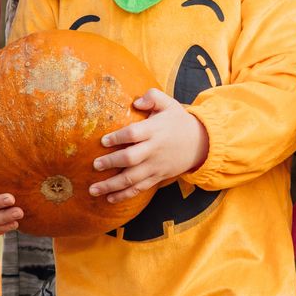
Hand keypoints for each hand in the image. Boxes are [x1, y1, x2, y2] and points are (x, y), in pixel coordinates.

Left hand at [90, 90, 207, 203]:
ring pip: (132, 178)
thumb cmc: (179, 121)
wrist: (201, 143)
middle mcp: (154, 149)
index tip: (103, 141)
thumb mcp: (169, 103)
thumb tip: (136, 102)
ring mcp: (155, 166)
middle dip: (111, 163)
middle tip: (95, 165)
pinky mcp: (157, 177)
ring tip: (93, 189)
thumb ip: (152, 97)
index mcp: (155, 130)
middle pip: (130, 158)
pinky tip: (110, 198)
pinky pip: (140, 188)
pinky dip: (125, 195)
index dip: (118, 137)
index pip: (134, 134)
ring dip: (112, 185)